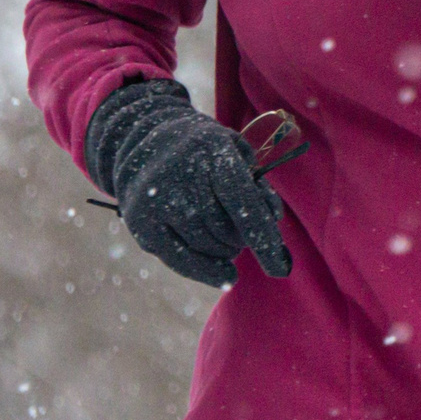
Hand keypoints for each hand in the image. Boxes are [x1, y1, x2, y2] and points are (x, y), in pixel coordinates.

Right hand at [85, 80, 291, 288]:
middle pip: (224, 228)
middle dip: (243, 238)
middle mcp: (178, 172)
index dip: (261, 235)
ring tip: (229, 240)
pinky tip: (227, 278)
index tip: (280, 268)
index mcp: (209, 149)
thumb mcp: (235, 150)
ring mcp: (156, 199)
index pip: (240, 199)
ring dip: (226, 252)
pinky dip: (206, 272)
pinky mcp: (140, 221)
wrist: (145, 141)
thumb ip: (257, 184)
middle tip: (244, 232)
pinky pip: (179, 260)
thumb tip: (273, 219)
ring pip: (205, 246)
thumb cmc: (204, 151)